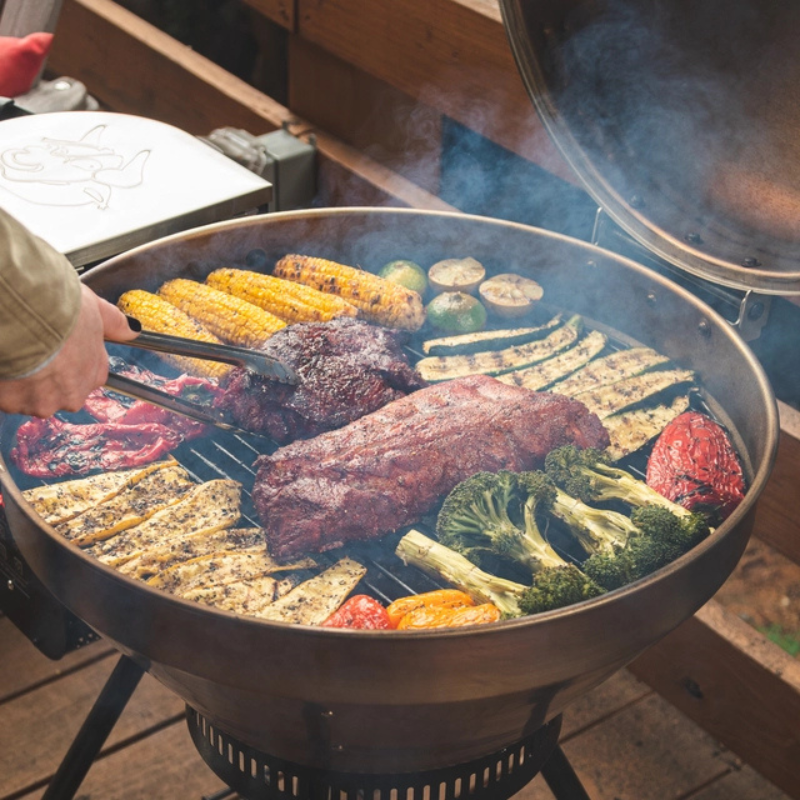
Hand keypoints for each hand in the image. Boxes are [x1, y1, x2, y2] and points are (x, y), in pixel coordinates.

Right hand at [0, 285, 138, 416]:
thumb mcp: (95, 309)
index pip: (88, 374)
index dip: (70, 358)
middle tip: (33, 347)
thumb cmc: (60, 311)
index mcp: (94, 374)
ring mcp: (41, 402)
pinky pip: (5, 395)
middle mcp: (72, 395)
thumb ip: (114, 323)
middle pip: (58, 390)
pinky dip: (3, 382)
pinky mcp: (10, 404)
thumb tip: (132, 330)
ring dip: (22, 379)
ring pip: (29, 395)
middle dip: (45, 373)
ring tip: (15, 352)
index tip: (57, 345)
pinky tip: (4, 359)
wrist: (23, 318)